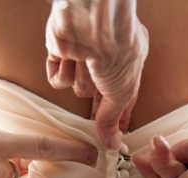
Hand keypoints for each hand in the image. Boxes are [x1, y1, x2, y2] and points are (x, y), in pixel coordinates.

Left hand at [45, 0, 148, 149]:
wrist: (93, 26)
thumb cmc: (117, 51)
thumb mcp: (122, 93)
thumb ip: (113, 119)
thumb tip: (112, 143)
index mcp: (128, 63)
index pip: (123, 97)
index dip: (117, 117)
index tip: (114, 136)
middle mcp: (106, 59)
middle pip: (97, 95)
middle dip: (95, 109)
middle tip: (93, 128)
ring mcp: (83, 56)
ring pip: (78, 88)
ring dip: (82, 81)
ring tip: (87, 65)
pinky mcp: (61, 53)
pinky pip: (59, 78)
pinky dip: (63, 73)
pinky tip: (70, 60)